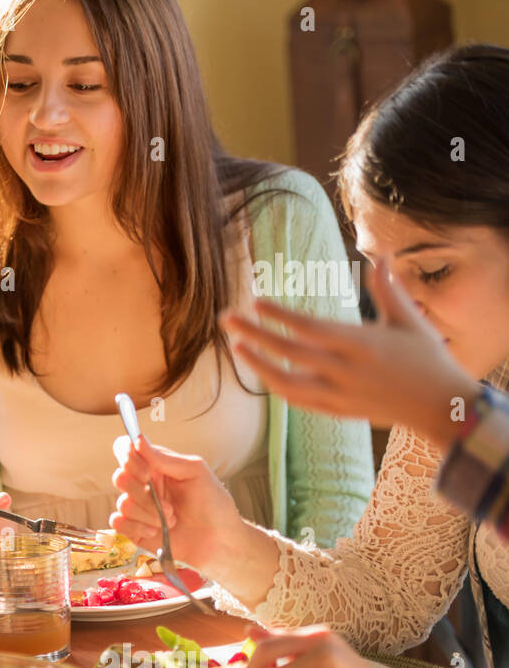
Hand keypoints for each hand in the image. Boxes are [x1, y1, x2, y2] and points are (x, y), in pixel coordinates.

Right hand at [108, 434, 244, 572]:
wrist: (221, 541)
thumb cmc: (214, 505)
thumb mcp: (195, 471)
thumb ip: (164, 457)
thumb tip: (137, 440)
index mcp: (156, 466)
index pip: (125, 450)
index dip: (127, 457)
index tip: (147, 472)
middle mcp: (144, 485)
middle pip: (120, 477)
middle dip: (143, 492)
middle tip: (167, 502)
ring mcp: (138, 508)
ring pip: (123, 503)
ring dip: (149, 514)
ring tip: (171, 519)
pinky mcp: (134, 530)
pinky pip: (118, 523)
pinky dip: (137, 527)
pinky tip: (156, 531)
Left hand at [222, 260, 479, 450]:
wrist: (440, 407)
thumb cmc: (428, 358)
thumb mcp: (410, 320)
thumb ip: (388, 289)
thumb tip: (381, 255)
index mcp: (361, 344)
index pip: (309, 328)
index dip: (279, 316)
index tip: (255, 302)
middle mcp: (344, 371)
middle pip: (287, 352)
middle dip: (253, 334)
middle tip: (226, 317)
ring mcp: (338, 395)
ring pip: (285, 382)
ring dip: (256, 364)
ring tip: (238, 345)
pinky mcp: (336, 412)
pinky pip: (297, 400)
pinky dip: (276, 385)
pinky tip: (262, 370)